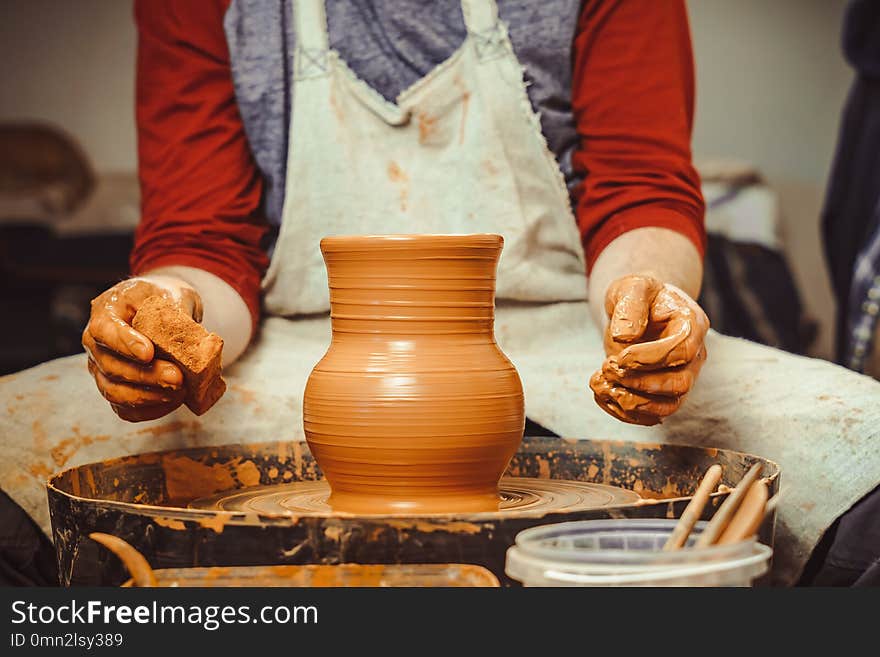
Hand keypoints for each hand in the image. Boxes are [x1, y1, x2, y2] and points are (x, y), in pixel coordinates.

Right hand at [82, 276, 201, 421]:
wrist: (163, 308)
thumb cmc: (165, 297)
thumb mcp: (172, 294)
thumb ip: (177, 313)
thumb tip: (191, 341)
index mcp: (106, 312)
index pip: (104, 331)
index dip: (124, 344)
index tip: (149, 353)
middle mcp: (96, 343)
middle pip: (110, 366)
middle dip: (145, 376)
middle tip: (177, 378)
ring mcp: (102, 369)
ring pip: (114, 391)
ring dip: (147, 397)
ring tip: (178, 392)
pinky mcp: (116, 388)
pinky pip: (125, 409)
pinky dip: (148, 410)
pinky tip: (173, 403)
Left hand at [589, 274, 708, 425]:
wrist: (637, 309)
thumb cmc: (638, 295)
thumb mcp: (632, 287)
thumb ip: (630, 306)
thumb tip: (624, 336)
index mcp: (691, 325)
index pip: (682, 351)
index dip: (650, 358)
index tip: (619, 356)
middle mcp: (693, 356)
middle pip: (680, 384)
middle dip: (639, 383)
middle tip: (607, 367)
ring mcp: (680, 377)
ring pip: (667, 407)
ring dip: (629, 403)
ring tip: (599, 383)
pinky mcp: (662, 395)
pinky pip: (650, 416)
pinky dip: (622, 413)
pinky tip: (601, 393)